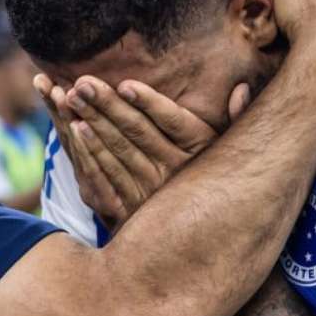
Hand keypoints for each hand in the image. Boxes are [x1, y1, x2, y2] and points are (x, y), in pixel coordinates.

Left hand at [36, 72, 238, 230]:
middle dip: (107, 105)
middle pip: (137, 132)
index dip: (149, 102)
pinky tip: (74, 129)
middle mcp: (176, 169)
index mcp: (200, 148)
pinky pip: (107, 175)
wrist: (201, 231)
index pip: (173, 121)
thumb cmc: (215, 175)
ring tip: (72, 97)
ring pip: (117, 151)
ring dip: (92, 122)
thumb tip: (243, 89)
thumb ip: (237, 118)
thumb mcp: (229, 148)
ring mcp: (151, 188)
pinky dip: (89, 152)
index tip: (126, 84)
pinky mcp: (131, 204)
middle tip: (82, 83)